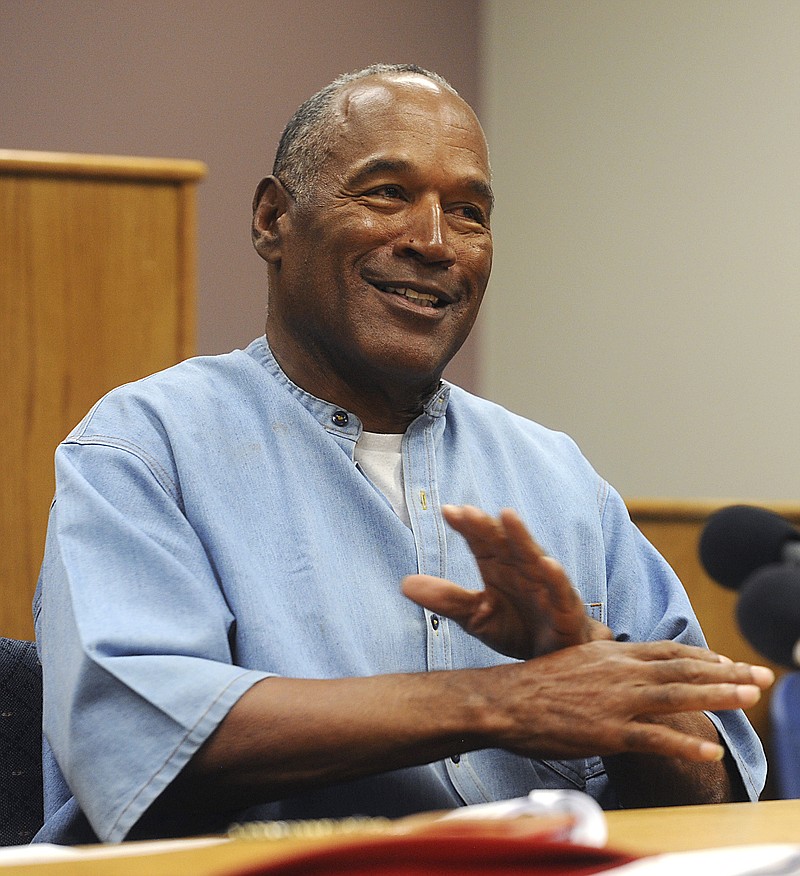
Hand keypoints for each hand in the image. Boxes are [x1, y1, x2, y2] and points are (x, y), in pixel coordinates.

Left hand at [402, 504, 607, 658]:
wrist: (556, 662)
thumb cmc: (517, 630)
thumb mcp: (476, 617)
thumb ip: (447, 599)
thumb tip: (404, 584)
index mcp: (500, 570)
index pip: (481, 542)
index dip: (467, 527)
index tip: (447, 511)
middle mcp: (523, 572)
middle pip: (504, 543)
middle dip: (488, 527)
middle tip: (468, 511)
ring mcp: (546, 588)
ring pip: (533, 558)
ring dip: (521, 537)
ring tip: (507, 515)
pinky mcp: (566, 612)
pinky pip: (561, 593)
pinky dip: (555, 578)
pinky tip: (547, 564)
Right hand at [482, 638, 773, 762]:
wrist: (504, 699)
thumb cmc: (533, 683)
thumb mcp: (572, 658)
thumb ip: (602, 662)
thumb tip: (615, 661)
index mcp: (611, 653)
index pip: (668, 651)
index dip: (704, 656)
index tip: (730, 662)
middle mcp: (620, 671)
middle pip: (684, 669)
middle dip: (728, 673)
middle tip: (762, 676)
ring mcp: (616, 701)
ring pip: (678, 696)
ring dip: (719, 697)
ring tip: (751, 700)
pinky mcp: (607, 731)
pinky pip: (655, 738)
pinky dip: (686, 744)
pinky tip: (711, 752)